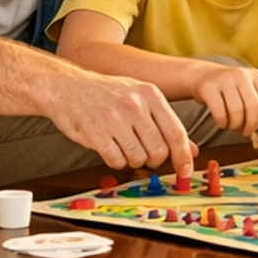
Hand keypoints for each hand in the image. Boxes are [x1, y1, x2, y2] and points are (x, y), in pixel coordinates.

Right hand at [40, 64, 196, 176]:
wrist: (66, 87)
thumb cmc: (106, 93)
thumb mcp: (140, 97)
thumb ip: (165, 122)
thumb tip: (191, 150)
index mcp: (150, 94)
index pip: (176, 132)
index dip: (183, 156)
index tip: (185, 170)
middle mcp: (134, 105)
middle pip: (159, 150)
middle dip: (155, 160)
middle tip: (145, 155)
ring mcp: (115, 119)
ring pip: (139, 158)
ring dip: (133, 160)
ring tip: (123, 146)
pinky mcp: (96, 134)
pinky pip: (117, 161)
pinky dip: (116, 161)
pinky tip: (110, 148)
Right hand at [188, 61, 257, 145]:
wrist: (203, 76)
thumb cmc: (230, 91)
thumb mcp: (248, 92)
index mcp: (257, 76)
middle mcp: (242, 75)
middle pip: (253, 107)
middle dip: (251, 126)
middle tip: (246, 133)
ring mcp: (225, 79)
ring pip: (237, 111)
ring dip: (235, 126)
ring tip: (233, 127)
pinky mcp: (209, 87)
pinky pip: (220, 113)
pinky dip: (222, 123)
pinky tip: (222, 123)